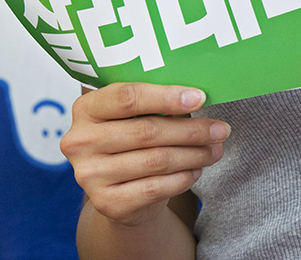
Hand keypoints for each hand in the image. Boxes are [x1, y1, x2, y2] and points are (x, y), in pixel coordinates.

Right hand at [61, 83, 229, 227]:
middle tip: (220, 129)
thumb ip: (154, 102)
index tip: (199, 97)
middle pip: (145, 131)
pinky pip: (154, 188)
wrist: (117, 188)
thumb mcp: (133, 114)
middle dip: (190, 130)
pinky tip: (197, 170)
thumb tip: (197, 96)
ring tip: (215, 149)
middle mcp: (80, 141)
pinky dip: (182, 178)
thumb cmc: (131, 137)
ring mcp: (90, 175)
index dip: (166, 96)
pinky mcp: (106, 203)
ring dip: (193, 154)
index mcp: (86, 108)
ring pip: (155, 160)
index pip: (127, 97)